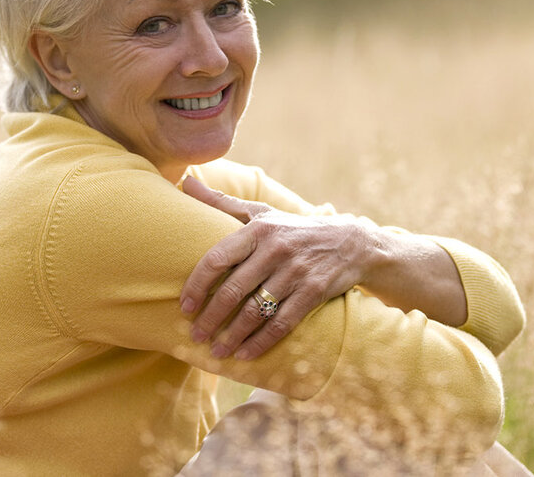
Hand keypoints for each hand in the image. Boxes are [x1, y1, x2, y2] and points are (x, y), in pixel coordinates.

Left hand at [179, 176, 381, 360]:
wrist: (350, 242)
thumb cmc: (292, 228)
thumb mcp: (260, 212)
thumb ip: (220, 202)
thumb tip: (184, 179)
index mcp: (258, 229)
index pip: (217, 258)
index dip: (197, 285)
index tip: (183, 306)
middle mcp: (276, 249)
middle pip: (234, 289)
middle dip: (210, 318)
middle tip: (194, 335)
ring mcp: (296, 272)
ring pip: (256, 311)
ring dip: (232, 336)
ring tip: (216, 352)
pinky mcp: (314, 292)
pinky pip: (282, 323)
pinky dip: (261, 342)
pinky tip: (245, 355)